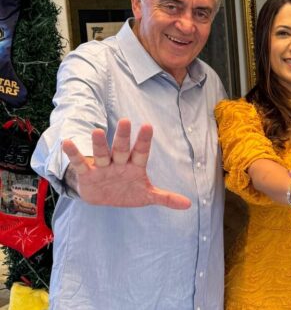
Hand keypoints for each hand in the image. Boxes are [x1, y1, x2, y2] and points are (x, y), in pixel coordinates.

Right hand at [61, 119, 191, 208]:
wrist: (104, 198)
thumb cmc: (128, 191)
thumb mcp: (147, 196)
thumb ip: (166, 198)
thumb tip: (188, 204)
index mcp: (135, 166)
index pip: (141, 152)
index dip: (144, 140)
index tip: (148, 126)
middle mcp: (119, 163)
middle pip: (122, 149)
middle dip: (123, 137)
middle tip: (126, 121)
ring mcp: (103, 167)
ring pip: (102, 154)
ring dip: (99, 144)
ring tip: (97, 131)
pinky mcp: (87, 175)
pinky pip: (80, 163)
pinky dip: (74, 154)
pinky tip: (67, 142)